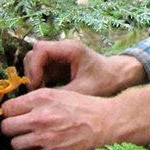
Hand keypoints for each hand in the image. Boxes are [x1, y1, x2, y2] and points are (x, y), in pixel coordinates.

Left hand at [1, 87, 110, 149]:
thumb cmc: (85, 107)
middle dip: (11, 128)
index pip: (6, 108)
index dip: (10, 112)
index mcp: (41, 98)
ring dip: (22, 142)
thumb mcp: (59, 94)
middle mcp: (40, 117)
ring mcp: (45, 136)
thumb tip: (16, 109)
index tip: (15, 115)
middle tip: (20, 128)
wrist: (107, 123)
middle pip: (6, 127)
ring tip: (33, 138)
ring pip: (15, 144)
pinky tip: (45, 145)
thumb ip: (37, 100)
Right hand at [23, 40, 145, 96]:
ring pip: (35, 60)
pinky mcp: (59, 63)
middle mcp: (63, 47)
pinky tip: (45, 91)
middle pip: (34, 53)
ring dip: (34, 76)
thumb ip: (61, 94)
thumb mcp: (83, 91)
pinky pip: (41, 68)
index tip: (36, 85)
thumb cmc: (104, 82)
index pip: (41, 49)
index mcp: (70, 49)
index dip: (34, 67)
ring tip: (41, 92)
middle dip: (32, 72)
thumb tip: (38, 101)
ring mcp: (60, 54)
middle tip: (36, 91)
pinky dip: (39, 79)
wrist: (117, 77)